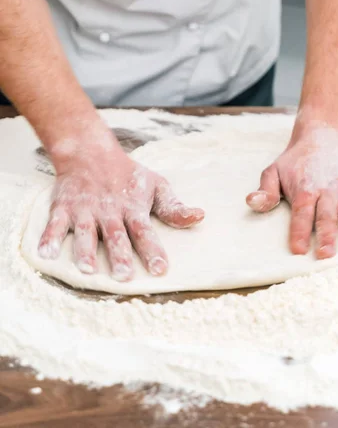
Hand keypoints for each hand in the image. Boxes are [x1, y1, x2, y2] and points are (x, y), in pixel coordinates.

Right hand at [38, 130, 203, 280]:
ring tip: (88, 270)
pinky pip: (55, 224)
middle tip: (123, 276)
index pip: (145, 232)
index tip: (160, 269)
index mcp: (132, 208)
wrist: (90, 152)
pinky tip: (47, 255)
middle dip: (119, 256)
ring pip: (86, 233)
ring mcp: (85, 209)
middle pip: (115, 236)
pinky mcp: (63, 207)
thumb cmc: (128, 176)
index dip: (153, 251)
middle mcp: (109, 211)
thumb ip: (174, 207)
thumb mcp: (156, 185)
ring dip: (86, 251)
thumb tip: (199, 217)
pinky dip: (49, 238)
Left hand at [246, 123, 337, 257]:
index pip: (301, 213)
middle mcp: (329, 189)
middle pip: (327, 215)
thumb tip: (251, 202)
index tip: (297, 250)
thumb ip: (266, 190)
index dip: (298, 231)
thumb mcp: (274, 171)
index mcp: (305, 188)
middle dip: (326, 236)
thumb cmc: (297, 160)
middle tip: (325, 255)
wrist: (325, 136)